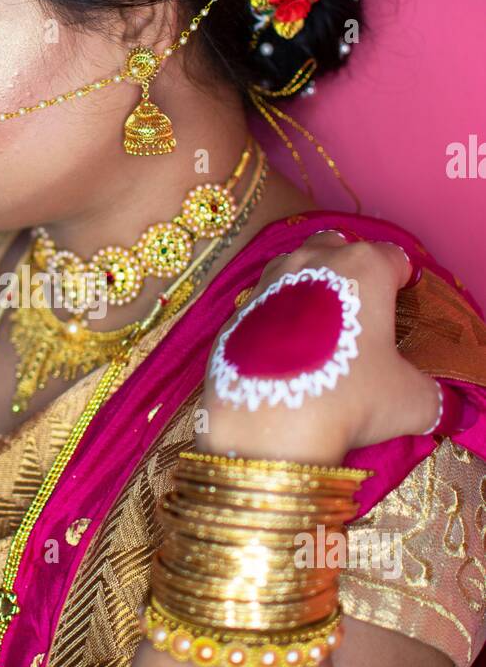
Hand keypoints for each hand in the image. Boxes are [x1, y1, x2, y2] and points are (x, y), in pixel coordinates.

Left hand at [198, 234, 440, 464]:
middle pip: (338, 246)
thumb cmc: (344, 395)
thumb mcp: (410, 402)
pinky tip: (284, 354)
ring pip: (293, 267)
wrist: (264, 420)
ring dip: (309, 287)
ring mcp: (268, 282)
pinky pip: (263, 305)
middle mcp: (312, 260)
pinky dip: (276, 320)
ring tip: (320, 331)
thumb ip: (430, 395)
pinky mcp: (236, 312)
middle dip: (351, 269)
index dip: (402, 282)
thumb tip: (430, 401)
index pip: (394, 258)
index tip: (401, 306)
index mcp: (364, 266)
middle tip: (360, 312)